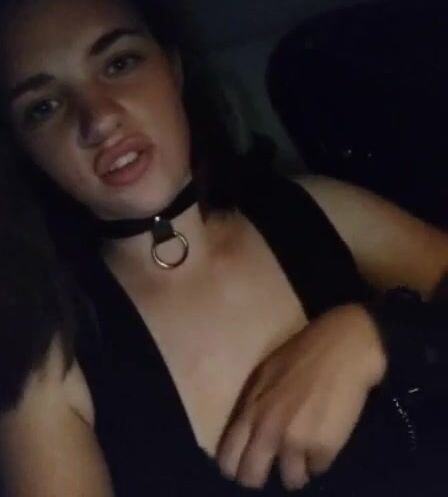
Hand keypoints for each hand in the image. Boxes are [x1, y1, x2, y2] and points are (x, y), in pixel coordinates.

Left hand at [217, 304, 385, 489]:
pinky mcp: (324, 447)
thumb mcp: (265, 374)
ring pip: (291, 480)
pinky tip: (324, 437)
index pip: (228, 456)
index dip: (233, 467)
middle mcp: (268, 429)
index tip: (241, 467)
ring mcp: (296, 441)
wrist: (342, 347)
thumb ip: (254, 404)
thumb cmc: (302, 353)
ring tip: (304, 454)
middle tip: (270, 469)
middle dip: (259, 478)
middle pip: (251, 477)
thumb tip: (248, 432)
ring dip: (297, 470)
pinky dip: (320, 458)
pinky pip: (319, 468)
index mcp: (250, 408)